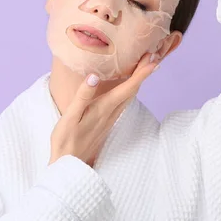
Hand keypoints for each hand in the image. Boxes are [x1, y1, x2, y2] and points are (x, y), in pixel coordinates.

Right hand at [48, 52, 159, 167]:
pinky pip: (123, 103)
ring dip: (138, 81)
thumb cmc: (66, 140)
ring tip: (145, 67)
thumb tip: (95, 76)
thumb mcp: (70, 116)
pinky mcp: (106, 123)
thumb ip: (83, 96)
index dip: (141, 73)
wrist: (69, 165)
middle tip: (154, 55)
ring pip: (129, 97)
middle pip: (133, 91)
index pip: (127, 88)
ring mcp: (109, 120)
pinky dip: (130, 91)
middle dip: (144, 73)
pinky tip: (128, 87)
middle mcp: (111, 114)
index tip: (153, 59)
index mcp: (104, 109)